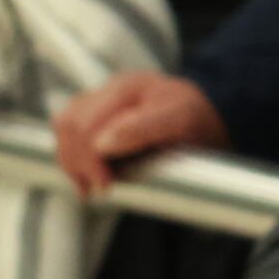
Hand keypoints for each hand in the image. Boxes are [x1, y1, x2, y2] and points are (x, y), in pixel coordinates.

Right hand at [52, 71, 231, 197]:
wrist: (212, 115)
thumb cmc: (200, 122)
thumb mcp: (183, 123)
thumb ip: (144, 130)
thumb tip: (102, 145)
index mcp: (132, 88)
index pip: (90, 126)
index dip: (92, 160)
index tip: (106, 187)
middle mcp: (114, 88)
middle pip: (73, 124)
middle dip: (79, 162)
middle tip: (98, 190)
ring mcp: (106, 96)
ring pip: (65, 123)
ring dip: (70, 157)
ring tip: (87, 185)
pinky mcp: (99, 109)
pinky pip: (69, 125)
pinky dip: (70, 150)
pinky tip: (85, 172)